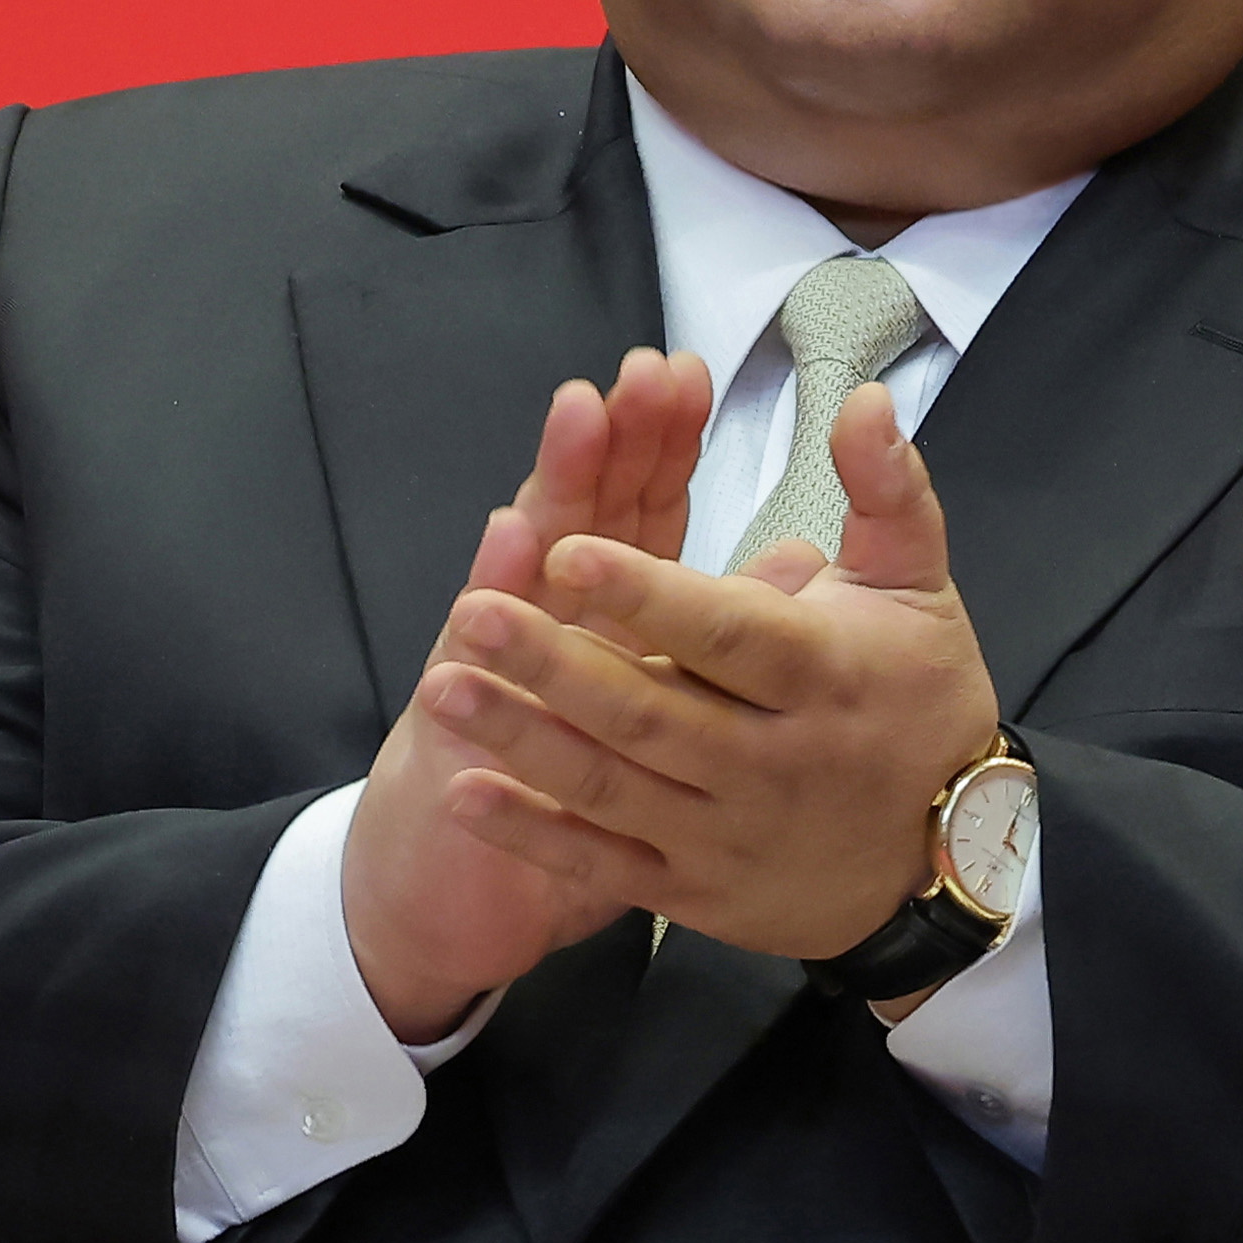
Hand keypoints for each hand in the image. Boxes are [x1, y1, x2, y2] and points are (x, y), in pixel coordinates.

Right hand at [333, 351, 710, 1039]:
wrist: (440, 879)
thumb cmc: (559, 794)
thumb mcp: (649, 722)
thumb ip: (726, 637)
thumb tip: (801, 567)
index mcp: (596, 616)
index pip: (635, 510)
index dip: (659, 445)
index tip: (684, 375)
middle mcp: (540, 622)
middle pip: (583, 510)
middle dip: (615, 437)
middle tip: (643, 364)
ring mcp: (493, 662)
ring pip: (529, 556)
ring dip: (556, 481)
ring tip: (584, 409)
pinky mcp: (459, 711)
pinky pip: (482, 641)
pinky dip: (492, 586)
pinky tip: (510, 534)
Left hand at [422, 385, 1002, 961]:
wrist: (950, 854)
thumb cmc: (921, 701)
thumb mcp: (920, 588)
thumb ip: (887, 491)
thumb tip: (864, 401)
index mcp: (822, 674)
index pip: (725, 632)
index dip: (646, 594)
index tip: (568, 551)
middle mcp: (773, 762)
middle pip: (649, 710)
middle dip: (551, 664)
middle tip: (470, 616)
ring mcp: (730, 833)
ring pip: (615, 786)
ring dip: (523, 739)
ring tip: (445, 687)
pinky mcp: (699, 889)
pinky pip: (607, 862)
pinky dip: (535, 834)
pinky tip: (468, 793)